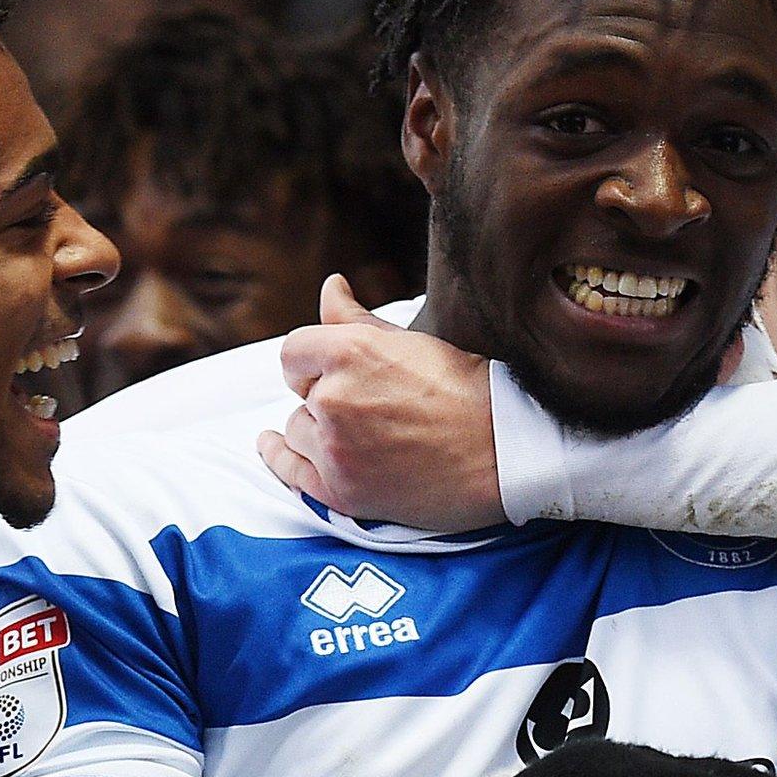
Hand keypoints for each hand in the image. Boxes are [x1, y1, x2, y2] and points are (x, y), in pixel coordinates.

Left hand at [258, 275, 503, 530]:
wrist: (504, 453)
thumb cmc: (466, 391)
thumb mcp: (411, 341)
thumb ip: (355, 317)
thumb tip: (329, 285)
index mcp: (350, 353)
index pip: (294, 352)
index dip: (312, 361)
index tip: (331, 371)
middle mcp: (335, 399)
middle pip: (301, 394)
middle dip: (325, 395)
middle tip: (373, 406)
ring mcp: (336, 449)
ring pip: (298, 431)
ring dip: (318, 429)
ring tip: (363, 433)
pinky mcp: (342, 491)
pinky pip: (290, 473)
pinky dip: (280, 457)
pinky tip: (271, 445)